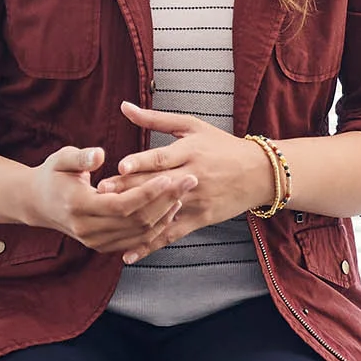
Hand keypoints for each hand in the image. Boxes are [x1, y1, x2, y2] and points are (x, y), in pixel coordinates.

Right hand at [24, 143, 194, 255]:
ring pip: (140, 234)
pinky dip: (155, 228)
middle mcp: (88, 230)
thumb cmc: (53, 175)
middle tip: (189, 181)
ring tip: (182, 194)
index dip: (148, 192)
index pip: (122, 205)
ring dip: (165, 216)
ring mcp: (95, 242)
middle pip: (136, 221)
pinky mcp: (102, 246)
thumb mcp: (61, 159)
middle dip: (166, 201)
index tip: (169, 176)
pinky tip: (170, 210)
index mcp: (79, 207)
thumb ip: (80, 157)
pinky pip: (135, 241)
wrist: (38, 203)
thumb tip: (98, 154)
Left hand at [95, 102, 275, 263]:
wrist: (259, 173)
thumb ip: (155, 119)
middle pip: (157, 185)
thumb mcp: (191, 126)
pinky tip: (129, 254)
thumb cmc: (221, 145)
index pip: (162, 158)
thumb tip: (124, 106)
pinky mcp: (200, 220)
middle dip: (128, 190)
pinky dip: (150, 245)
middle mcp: (192, 177)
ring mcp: (196, 201)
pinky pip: (171, 234)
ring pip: (162, 212)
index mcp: (189, 152)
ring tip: (109, 223)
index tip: (119, 167)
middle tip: (100, 194)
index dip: (141, 163)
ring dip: (135, 219)